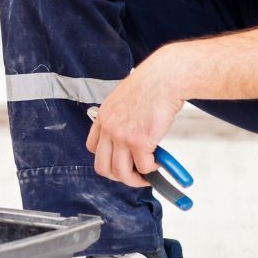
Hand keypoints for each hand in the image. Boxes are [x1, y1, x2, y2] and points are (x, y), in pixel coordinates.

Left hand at [86, 51, 186, 187]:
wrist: (165, 78)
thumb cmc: (151, 85)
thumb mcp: (125, 100)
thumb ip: (122, 119)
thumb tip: (130, 139)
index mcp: (103, 116)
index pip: (92, 148)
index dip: (106, 158)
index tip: (120, 160)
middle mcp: (108, 128)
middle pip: (102, 167)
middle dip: (119, 176)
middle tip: (133, 175)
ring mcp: (122, 136)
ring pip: (121, 173)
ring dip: (136, 179)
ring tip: (147, 173)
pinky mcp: (139, 141)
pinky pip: (144, 167)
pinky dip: (153, 169)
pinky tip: (160, 161)